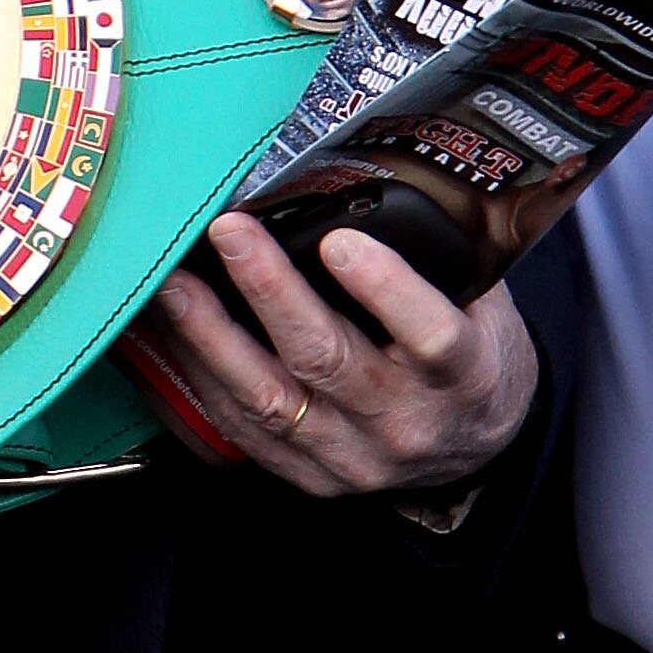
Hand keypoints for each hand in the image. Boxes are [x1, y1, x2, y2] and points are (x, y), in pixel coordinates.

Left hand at [132, 209, 536, 498]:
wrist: (473, 452)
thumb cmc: (473, 360)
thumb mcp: (484, 308)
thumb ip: (440, 258)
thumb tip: (371, 177)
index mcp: (463, 377)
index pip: (430, 336)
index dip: (385, 289)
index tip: (341, 242)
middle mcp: (404, 423)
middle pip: (327, 359)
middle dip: (269, 290)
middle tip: (229, 230)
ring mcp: (351, 457)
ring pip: (268, 398)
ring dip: (211, 333)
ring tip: (173, 279)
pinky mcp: (306, 476)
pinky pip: (238, 427)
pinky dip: (197, 373)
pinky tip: (168, 329)